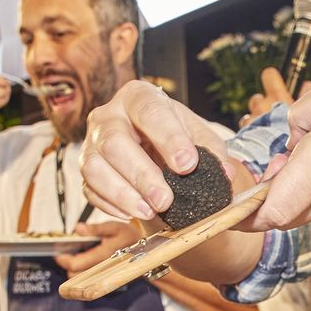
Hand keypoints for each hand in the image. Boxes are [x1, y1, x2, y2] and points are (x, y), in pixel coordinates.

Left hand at [54, 220, 138, 274]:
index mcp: (105, 254)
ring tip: (77, 257)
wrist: (147, 251)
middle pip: (75, 275)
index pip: (75, 265)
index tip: (59, 252)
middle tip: (66, 254)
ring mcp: (105, 277)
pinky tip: (86, 263)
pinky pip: (89, 281)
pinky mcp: (107, 281)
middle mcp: (104, 269)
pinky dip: (83, 273)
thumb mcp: (114, 227)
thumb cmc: (129, 236)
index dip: (63, 259)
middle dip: (67, 265)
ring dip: (75, 270)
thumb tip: (77, 229)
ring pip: (80, 280)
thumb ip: (95, 228)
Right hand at [82, 81, 238, 222]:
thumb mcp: (196, 133)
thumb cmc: (173, 134)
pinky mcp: (85, 171)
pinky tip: (133, 214)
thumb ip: (212, 150)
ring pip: (95, 167)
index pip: (150, 112)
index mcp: (138, 96)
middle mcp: (108, 115)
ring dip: (122, 193)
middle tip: (165, 200)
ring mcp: (92, 143)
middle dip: (141, 174)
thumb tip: (225, 173)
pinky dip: (111, 204)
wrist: (152, 144)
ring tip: (149, 212)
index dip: (168, 138)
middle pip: (115, 142)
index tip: (187, 164)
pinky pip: (90, 189)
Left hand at [247, 74, 310, 230]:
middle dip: (264, 200)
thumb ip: (303, 112)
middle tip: (266, 170)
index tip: (230, 207)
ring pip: (304, 205)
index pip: (271, 213)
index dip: (244, 215)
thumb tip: (292, 136)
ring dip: (291, 187)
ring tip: (301, 151)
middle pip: (282, 214)